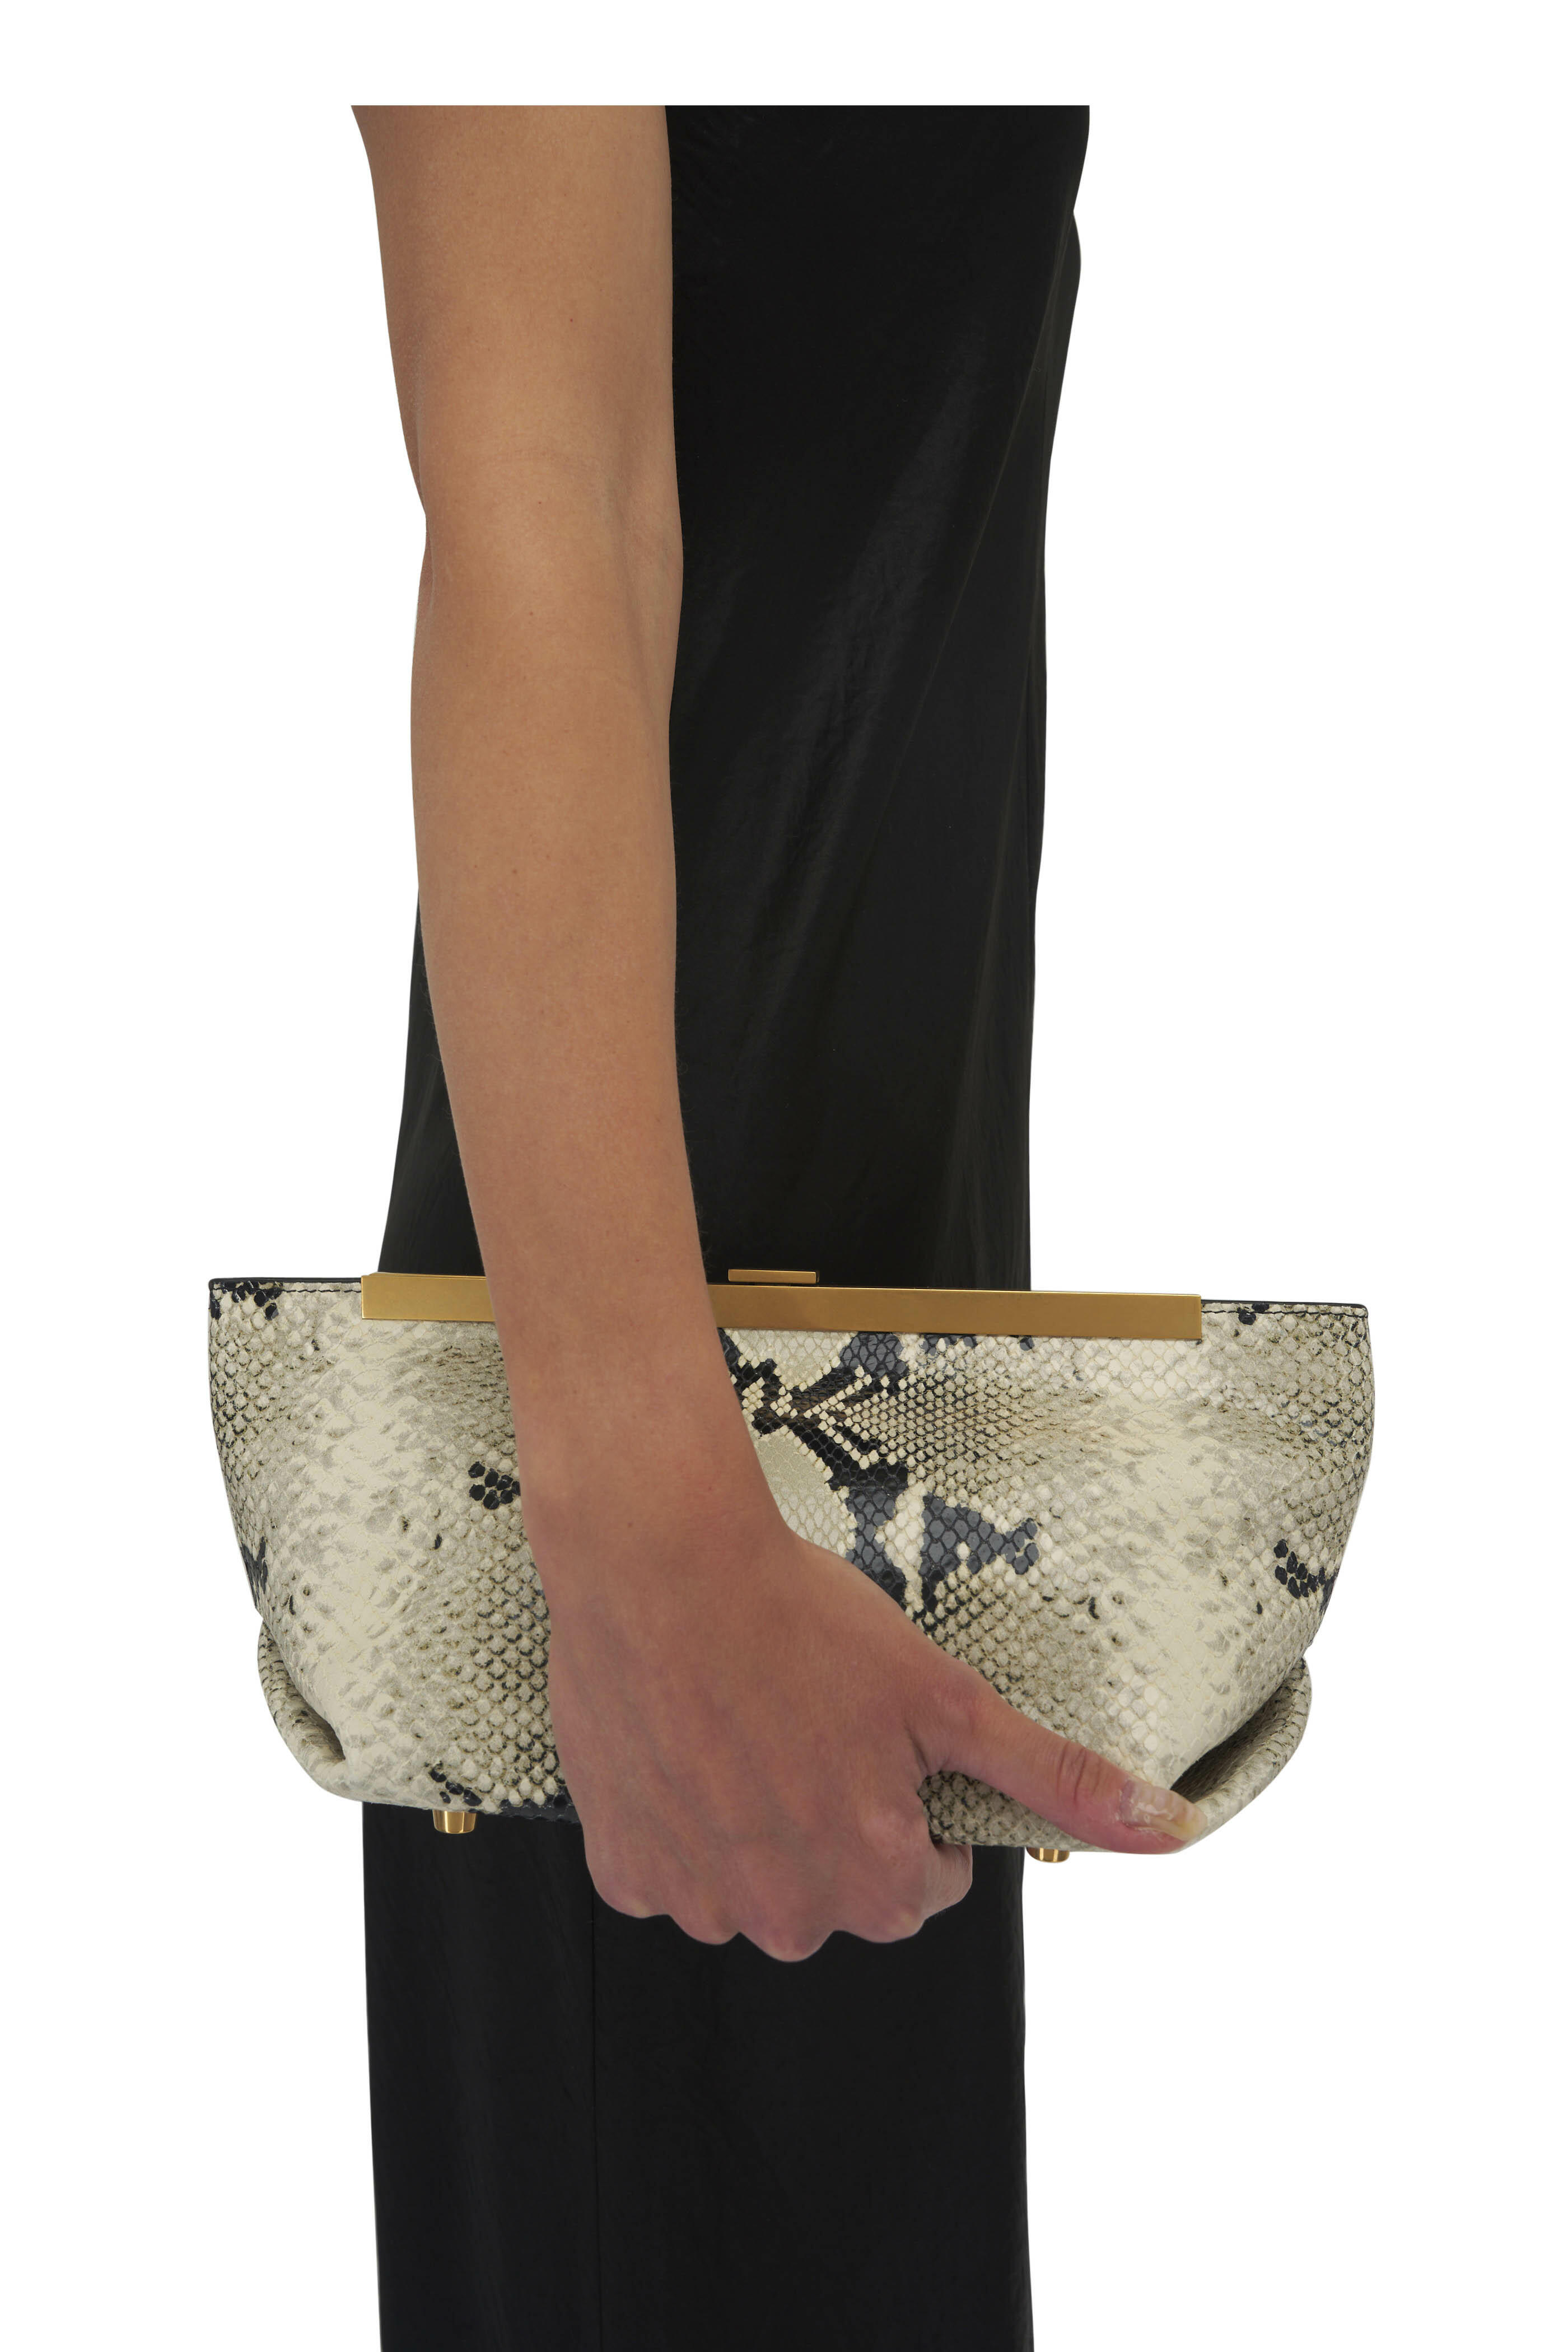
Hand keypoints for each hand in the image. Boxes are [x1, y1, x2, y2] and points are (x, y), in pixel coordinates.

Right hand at [541, 1485, 1204, 1961]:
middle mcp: (783, 1913)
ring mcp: (694, 1895)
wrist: (661, 1563)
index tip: (881, 1744)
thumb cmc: (799, 1618)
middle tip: (813, 1725)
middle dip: (836, 1827)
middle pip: (837, 1896)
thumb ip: (1055, 1776)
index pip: (925, 1887)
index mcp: (872, 1882)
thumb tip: (1171, 1829)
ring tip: (748, 1726)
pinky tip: (688, 1747)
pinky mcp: (621, 1865)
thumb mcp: (949, 1695)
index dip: (913, 1810)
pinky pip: (665, 1874)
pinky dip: (678, 1826)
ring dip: (756, 1831)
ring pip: (750, 1890)